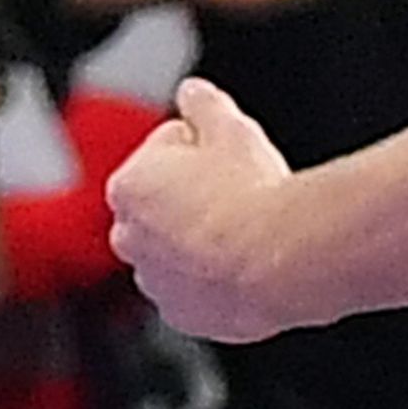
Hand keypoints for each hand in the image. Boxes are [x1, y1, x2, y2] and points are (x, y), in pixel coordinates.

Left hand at [107, 75, 310, 343]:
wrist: (278, 261)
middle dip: (193, 194)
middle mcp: (130, 238)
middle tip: (237, 187)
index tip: (227, 153)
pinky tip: (244, 261)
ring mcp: (156, 281)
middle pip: (164, 203)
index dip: (202, 147)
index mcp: (129, 186)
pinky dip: (214, 277)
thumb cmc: (249, 194)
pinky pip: (196, 288)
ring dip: (201, 238)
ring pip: (177, 249)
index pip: (163, 151)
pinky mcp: (184, 316)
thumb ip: (202, 102)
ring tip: (245, 227)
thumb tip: (193, 93)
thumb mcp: (229, 125)